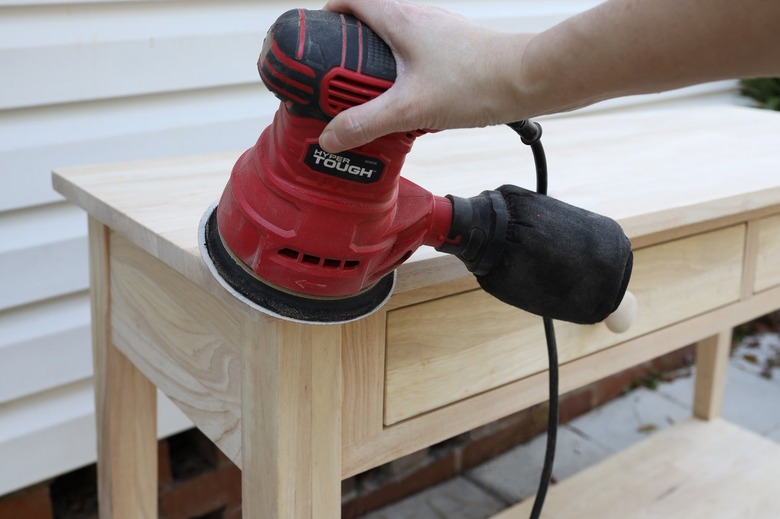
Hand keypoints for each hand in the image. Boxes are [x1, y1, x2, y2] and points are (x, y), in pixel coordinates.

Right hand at [319, 0, 533, 152]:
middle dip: (347, 50)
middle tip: (334, 81)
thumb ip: (366, 122)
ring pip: (394, 41)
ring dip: (375, 65)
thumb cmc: (476, 82)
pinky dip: (401, 75)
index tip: (315, 42)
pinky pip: (415, 56)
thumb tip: (329, 137)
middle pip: (369, 22)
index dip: (328, 16)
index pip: (351, 0)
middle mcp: (417, 17)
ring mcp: (437, 32)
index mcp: (399, 19)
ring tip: (366, 98)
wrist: (527, 80)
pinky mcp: (452, 50)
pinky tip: (405, 104)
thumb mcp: (410, 107)